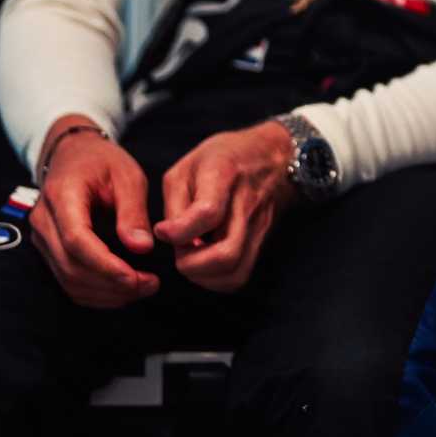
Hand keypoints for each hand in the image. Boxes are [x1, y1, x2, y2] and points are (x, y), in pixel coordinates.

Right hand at [28, 118, 158, 307]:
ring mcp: (42, 238)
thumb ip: (133, 211)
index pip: (76, 240)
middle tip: (150, 285)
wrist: (73, 154)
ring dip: (106, 293)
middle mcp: (44, 220)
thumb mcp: (127, 175)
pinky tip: (122, 289)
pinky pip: (68, 280)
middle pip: (71, 266)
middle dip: (112, 284)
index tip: (136, 278)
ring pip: (68, 280)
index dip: (106, 265)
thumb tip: (142, 248)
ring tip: (142, 288)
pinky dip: (95, 292)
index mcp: (62, 195)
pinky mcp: (48, 250)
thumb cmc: (102, 161)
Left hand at [153, 121, 298, 293]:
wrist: (273, 156)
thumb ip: (174, 203)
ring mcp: (258, 226)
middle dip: (191, 265)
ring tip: (191, 260)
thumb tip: (167, 238)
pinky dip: (218, 280)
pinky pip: (241, 275)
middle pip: (226, 253)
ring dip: (205, 277)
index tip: (163, 231)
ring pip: (236, 273)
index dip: (179, 232)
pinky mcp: (262, 242)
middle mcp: (246, 204)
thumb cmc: (224, 157)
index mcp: (223, 175)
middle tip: (179, 252)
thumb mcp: (187, 166)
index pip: (207, 213)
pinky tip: (205, 264)